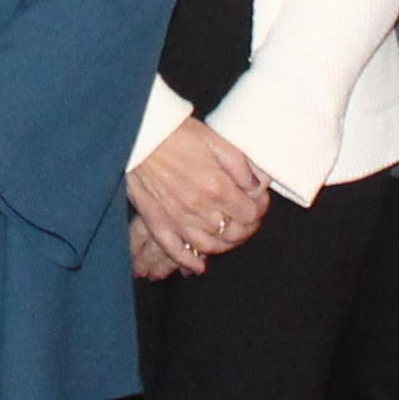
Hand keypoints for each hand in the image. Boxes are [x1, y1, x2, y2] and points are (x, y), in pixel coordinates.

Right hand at [126, 117, 269, 273]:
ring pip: (208, 247)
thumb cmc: (177, 133)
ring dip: (224, 246)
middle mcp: (198, 208)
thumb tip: (257, 186)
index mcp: (216, 187)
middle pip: (233, 233)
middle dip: (246, 229)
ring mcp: (176, 219)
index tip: (257, 202)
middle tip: (247, 220)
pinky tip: (199, 265)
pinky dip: (189, 261)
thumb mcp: (216, 140)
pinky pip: (175, 250)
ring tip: (229, 237)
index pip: (249, 213)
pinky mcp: (157, 222)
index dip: (259, 210)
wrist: (139, 133)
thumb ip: (240, 166)